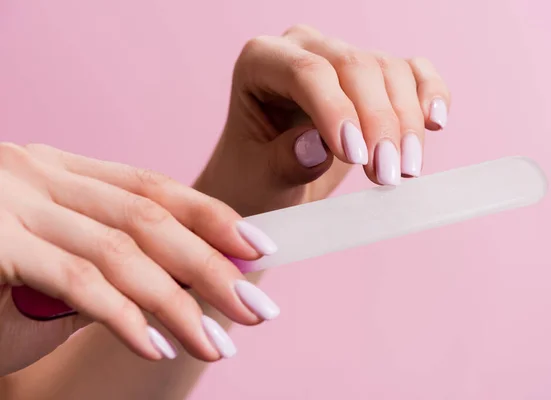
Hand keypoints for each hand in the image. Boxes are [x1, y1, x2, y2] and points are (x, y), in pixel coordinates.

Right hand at [0, 143, 280, 375]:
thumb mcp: (49, 257)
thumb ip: (105, 262)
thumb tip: (179, 284)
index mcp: (62, 173)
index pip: (155, 187)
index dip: (212, 216)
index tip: (260, 248)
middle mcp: (40, 177)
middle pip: (150, 219)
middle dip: (211, 266)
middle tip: (258, 307)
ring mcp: (13, 207)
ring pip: (122, 251)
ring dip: (179, 303)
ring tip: (219, 344)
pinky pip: (77, 282)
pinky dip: (125, 317)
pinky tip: (160, 345)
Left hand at [197, 24, 450, 215]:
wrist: (269, 186)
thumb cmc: (254, 180)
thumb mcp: (259, 181)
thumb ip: (283, 162)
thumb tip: (318, 146)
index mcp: (260, 62)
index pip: (306, 72)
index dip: (336, 111)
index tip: (356, 157)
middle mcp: (304, 49)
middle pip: (355, 66)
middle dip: (378, 122)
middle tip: (387, 174)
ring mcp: (342, 58)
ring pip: (389, 71)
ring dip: (405, 122)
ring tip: (404, 171)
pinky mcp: (374, 77)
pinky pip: (413, 73)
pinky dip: (430, 94)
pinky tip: (435, 122)